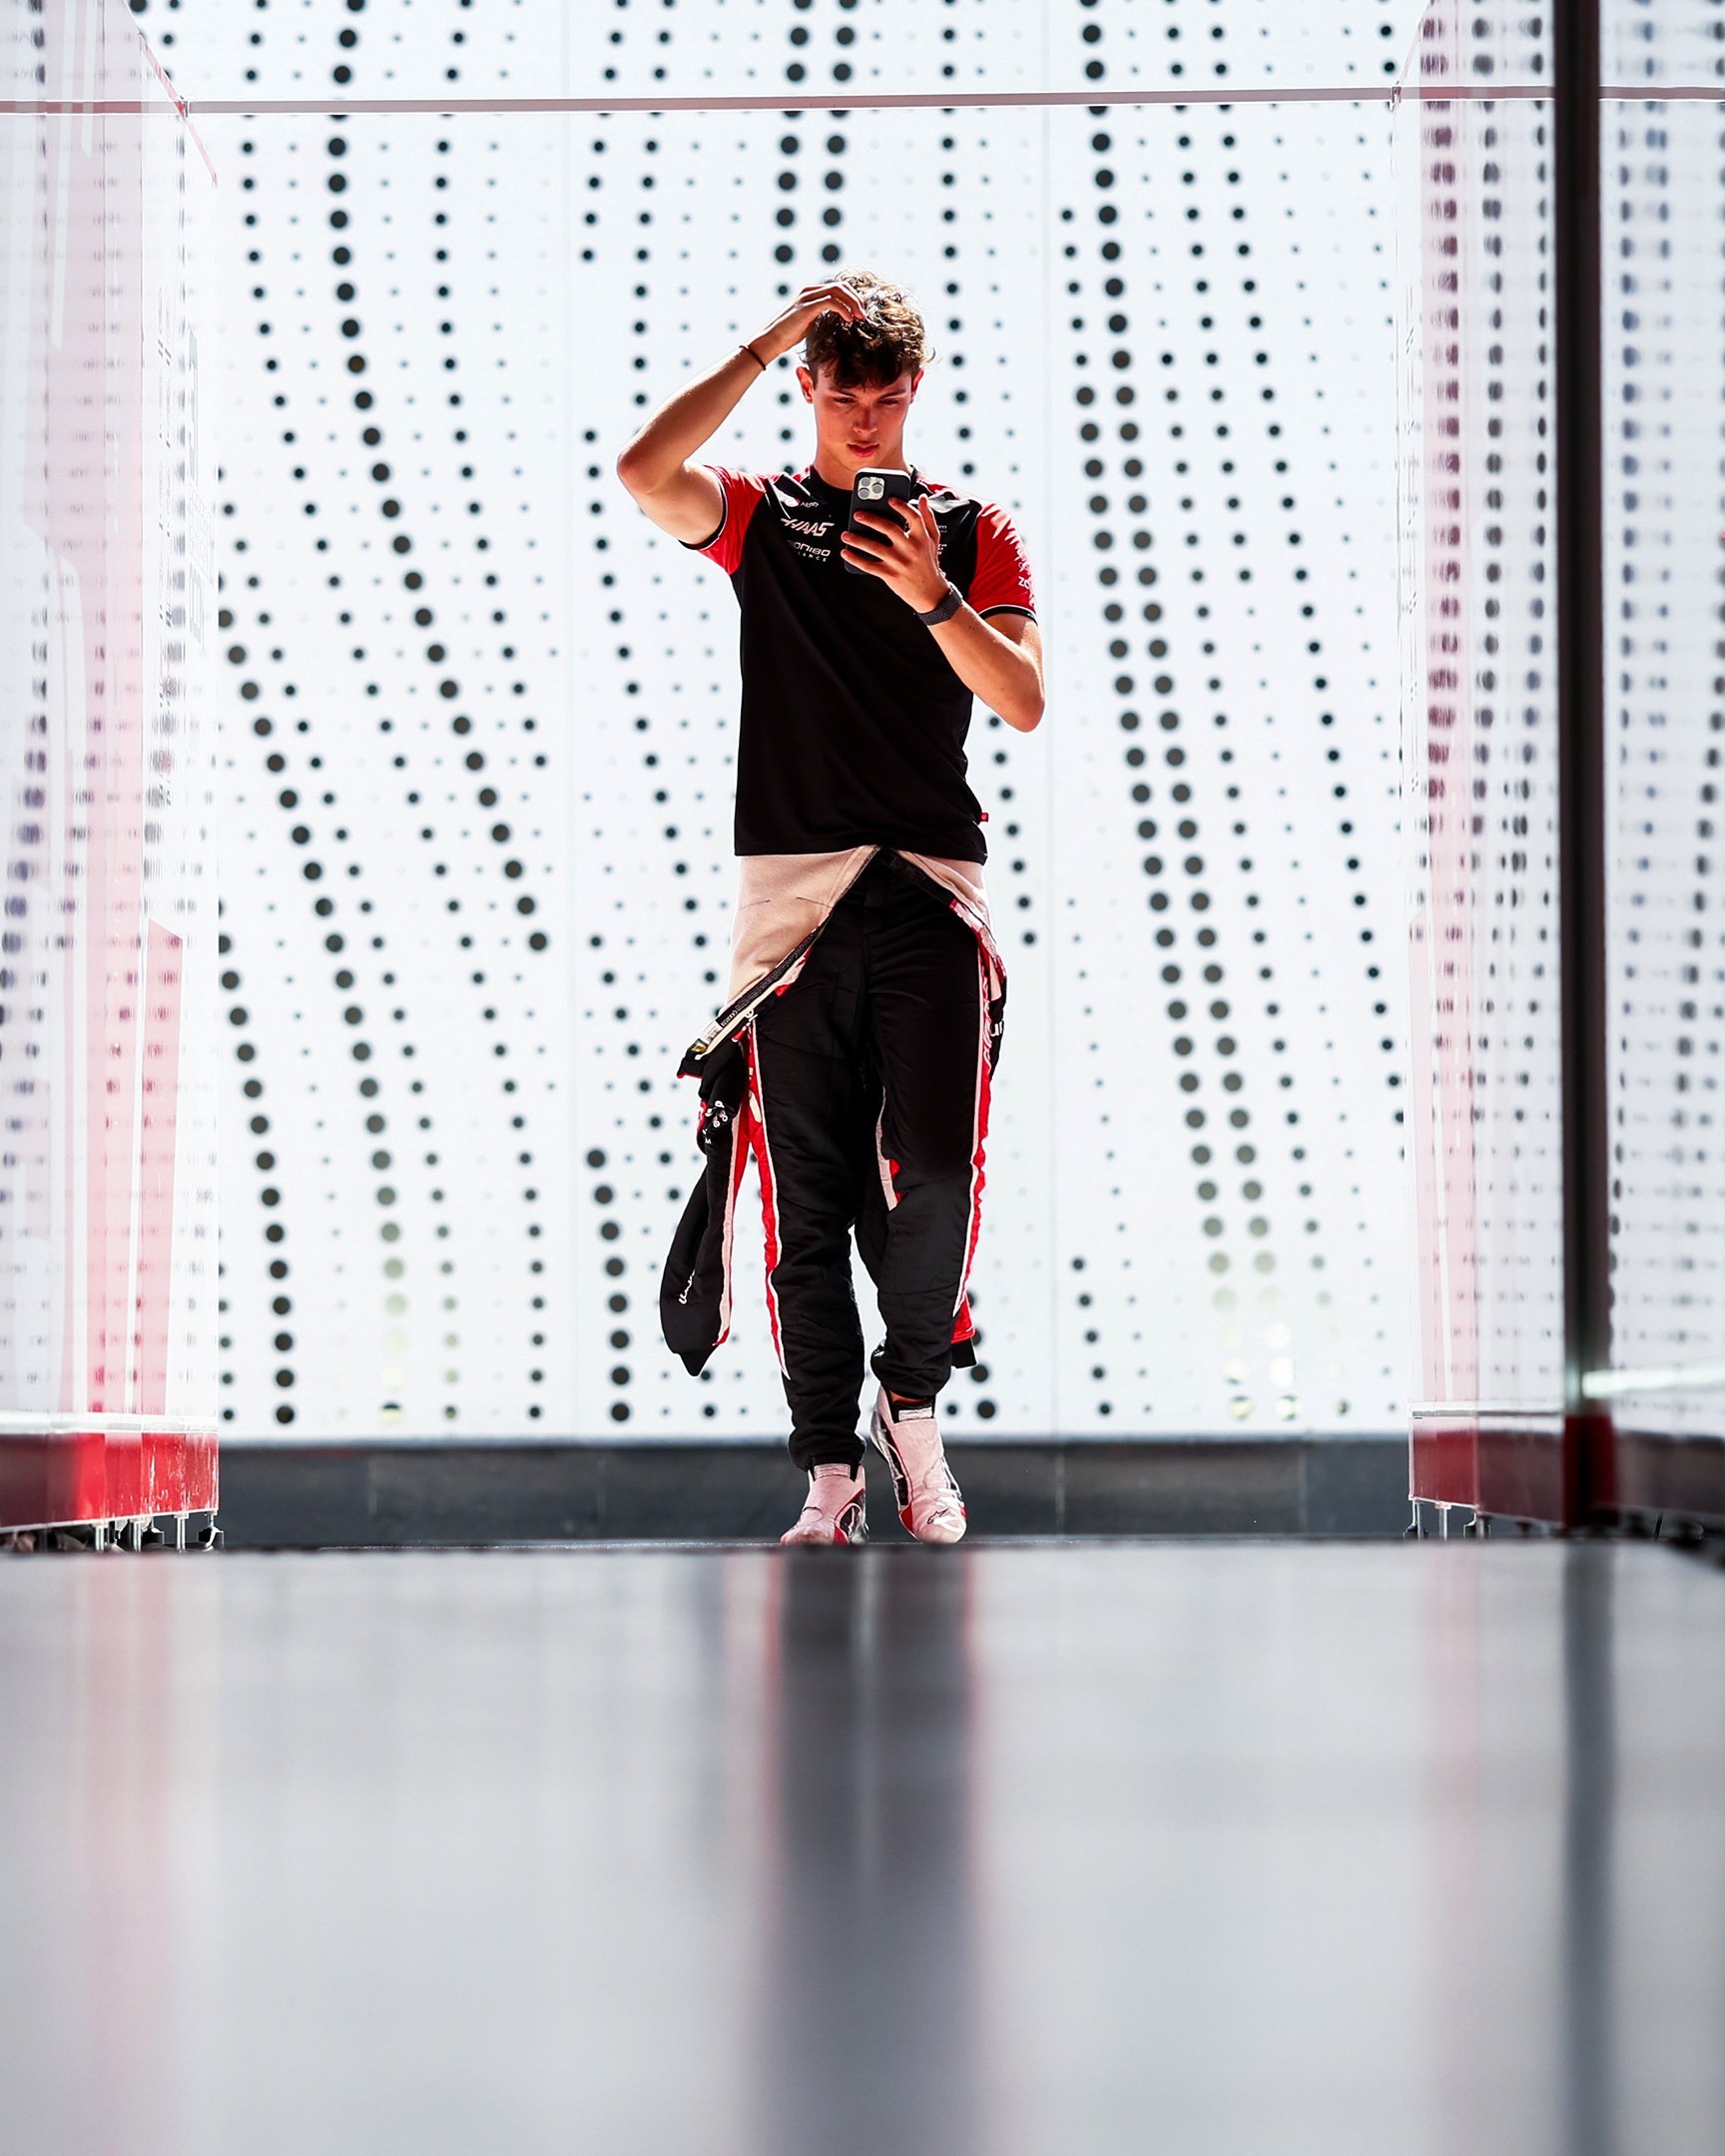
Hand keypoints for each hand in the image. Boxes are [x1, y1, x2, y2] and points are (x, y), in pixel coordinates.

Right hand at [750, 280, 867, 365]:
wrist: (770, 340)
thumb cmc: (788, 335)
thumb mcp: (809, 323)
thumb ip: (821, 316)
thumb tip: (838, 321)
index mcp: (811, 293)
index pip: (838, 288)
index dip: (853, 298)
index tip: (860, 312)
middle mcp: (810, 291)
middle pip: (841, 286)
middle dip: (856, 299)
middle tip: (864, 314)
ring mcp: (807, 297)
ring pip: (838, 291)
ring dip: (853, 303)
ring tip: (860, 317)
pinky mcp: (806, 307)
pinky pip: (831, 302)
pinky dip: (843, 309)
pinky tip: (849, 319)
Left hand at [839, 494, 948, 613]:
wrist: (930, 593)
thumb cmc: (928, 563)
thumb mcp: (933, 540)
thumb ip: (928, 518)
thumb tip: (922, 499)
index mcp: (922, 538)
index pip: (913, 517)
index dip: (901, 507)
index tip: (889, 499)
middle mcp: (910, 549)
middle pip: (889, 529)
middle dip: (871, 520)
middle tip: (857, 514)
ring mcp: (899, 563)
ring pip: (875, 547)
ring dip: (858, 540)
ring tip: (845, 534)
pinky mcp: (890, 575)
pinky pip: (869, 566)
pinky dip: (855, 559)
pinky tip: (846, 553)